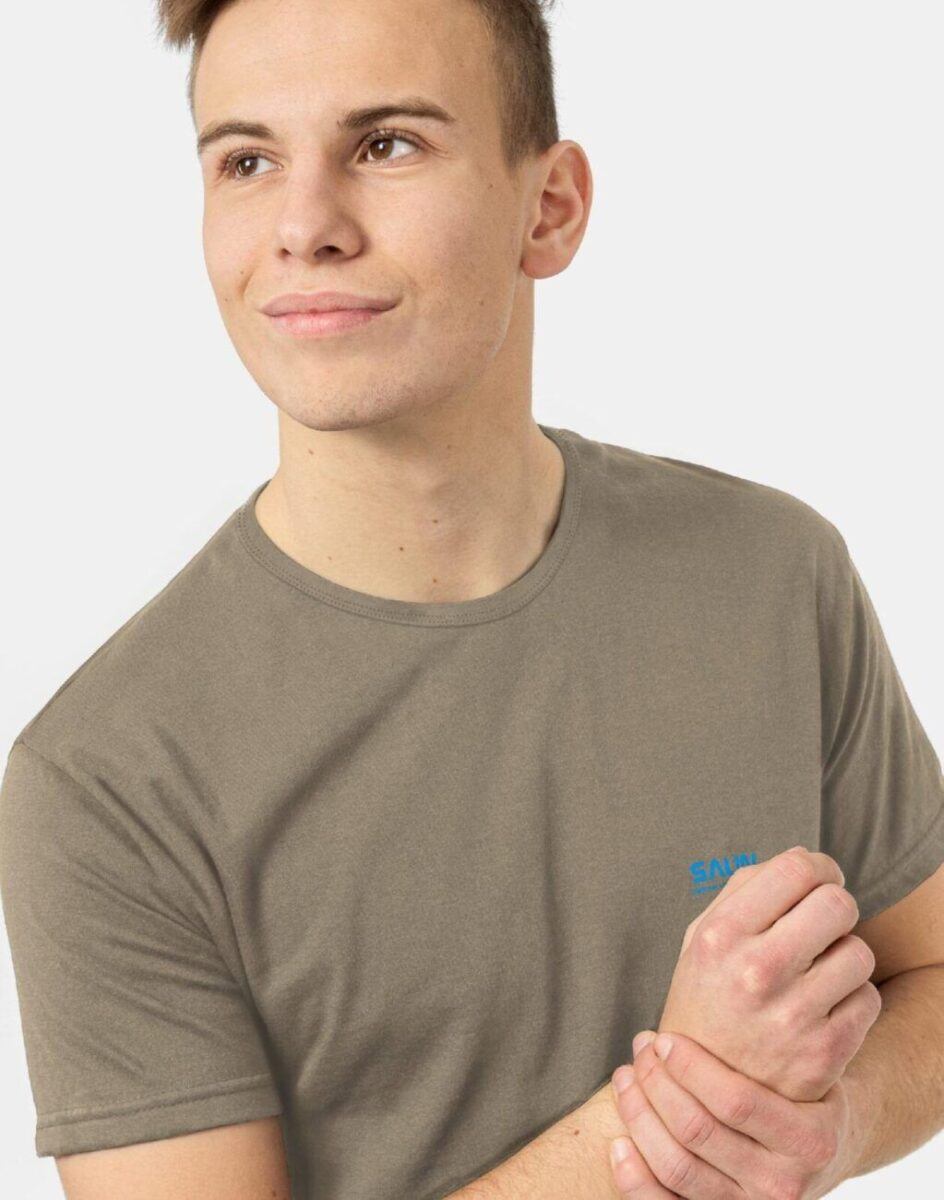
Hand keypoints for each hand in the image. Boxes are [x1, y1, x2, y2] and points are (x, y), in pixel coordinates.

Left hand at [608, 1030, 858, 1198]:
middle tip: (642, 1047)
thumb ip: (783, 1016)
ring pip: (678, 1167)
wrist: (820, 1149)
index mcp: (810, 1138)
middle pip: (698, 1132)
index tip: (663, 1037)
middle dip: (657, 1083)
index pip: (736, 1101)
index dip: (690, 1066)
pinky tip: (617, 1144)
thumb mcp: (811, 1059)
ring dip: (639, 1117)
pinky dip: (635, 1178)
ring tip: (626, 1077)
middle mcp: (784, 1183)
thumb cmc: (802, 1087)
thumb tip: (745, 938)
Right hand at [657, 846, 881, 1100]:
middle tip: (824, 923)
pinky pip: (869, 998)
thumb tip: (803, 858)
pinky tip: (825, 1007)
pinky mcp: (823, 1052)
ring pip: (860, 952)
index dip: (819, 867)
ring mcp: (791, 1015)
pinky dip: (853, 998)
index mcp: (720, 934)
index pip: (796, 869)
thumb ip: (745, 889)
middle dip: (836, 907)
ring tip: (820, 971)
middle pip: (838, 904)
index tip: (819, 880)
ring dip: (845, 956)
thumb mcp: (701, 938)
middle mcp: (755, 971)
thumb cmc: (706, 999)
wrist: (701, 1095)